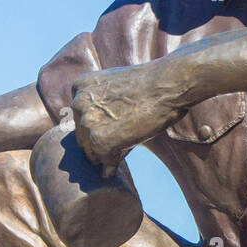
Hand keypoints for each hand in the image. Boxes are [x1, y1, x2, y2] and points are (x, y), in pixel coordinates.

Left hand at [71, 61, 189, 169]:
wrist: (168, 83)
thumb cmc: (151, 83)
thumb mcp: (117, 86)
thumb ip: (102, 104)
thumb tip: (100, 133)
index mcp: (80, 87)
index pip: (81, 118)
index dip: (99, 127)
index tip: (116, 125)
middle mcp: (78, 103)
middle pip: (83, 138)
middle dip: (101, 143)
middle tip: (124, 138)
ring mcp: (88, 123)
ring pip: (92, 153)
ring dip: (109, 154)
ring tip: (130, 141)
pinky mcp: (100, 140)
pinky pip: (105, 162)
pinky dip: (116, 162)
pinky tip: (130, 148)